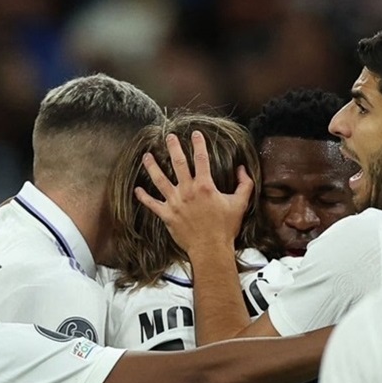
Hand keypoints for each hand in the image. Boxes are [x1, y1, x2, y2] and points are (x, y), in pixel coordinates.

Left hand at [134, 131, 253, 253]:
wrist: (211, 248)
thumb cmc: (226, 228)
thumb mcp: (240, 204)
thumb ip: (244, 184)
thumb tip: (242, 169)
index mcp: (205, 186)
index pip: (201, 159)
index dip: (198, 144)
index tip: (195, 134)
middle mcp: (188, 191)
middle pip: (178, 163)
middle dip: (173, 148)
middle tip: (169, 136)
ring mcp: (175, 203)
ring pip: (160, 180)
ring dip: (152, 167)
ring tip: (147, 156)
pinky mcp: (167, 215)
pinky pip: (152, 204)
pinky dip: (144, 197)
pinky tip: (137, 190)